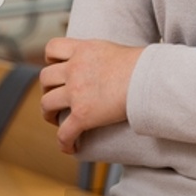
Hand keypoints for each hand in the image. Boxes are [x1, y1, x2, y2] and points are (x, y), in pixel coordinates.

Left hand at [39, 39, 144, 154]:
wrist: (150, 78)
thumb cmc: (143, 64)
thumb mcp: (115, 50)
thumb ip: (101, 55)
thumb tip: (109, 65)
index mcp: (82, 50)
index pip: (52, 49)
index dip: (51, 61)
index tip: (57, 69)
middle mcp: (74, 68)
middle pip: (45, 78)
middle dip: (47, 89)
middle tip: (57, 99)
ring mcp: (76, 91)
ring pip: (46, 104)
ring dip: (49, 113)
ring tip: (57, 120)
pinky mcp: (82, 114)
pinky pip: (64, 132)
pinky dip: (64, 142)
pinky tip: (70, 147)